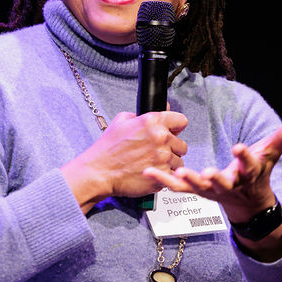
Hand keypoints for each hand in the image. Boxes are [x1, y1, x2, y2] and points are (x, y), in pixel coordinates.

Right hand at [62, 110, 188, 212]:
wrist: (99, 172)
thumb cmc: (108, 149)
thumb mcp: (121, 120)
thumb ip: (144, 113)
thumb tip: (163, 107)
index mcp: (152, 122)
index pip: (181, 120)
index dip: (176, 127)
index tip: (172, 132)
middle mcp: (161, 138)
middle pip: (182, 144)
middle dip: (171, 148)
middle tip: (155, 151)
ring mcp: (163, 158)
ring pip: (178, 161)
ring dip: (167, 163)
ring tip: (150, 163)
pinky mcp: (162, 175)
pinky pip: (172, 174)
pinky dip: (163, 175)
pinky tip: (149, 171)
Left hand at [143, 119, 281, 254]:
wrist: (247, 202)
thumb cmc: (258, 171)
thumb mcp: (272, 152)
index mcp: (249, 172)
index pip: (249, 163)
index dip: (245, 156)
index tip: (239, 147)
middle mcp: (230, 183)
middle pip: (222, 181)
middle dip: (216, 177)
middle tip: (207, 172)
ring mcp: (212, 189)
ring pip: (198, 187)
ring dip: (186, 180)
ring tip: (176, 172)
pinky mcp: (196, 191)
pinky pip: (178, 187)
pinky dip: (163, 181)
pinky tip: (148, 172)